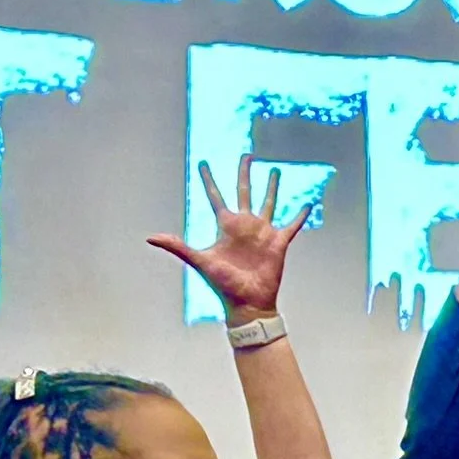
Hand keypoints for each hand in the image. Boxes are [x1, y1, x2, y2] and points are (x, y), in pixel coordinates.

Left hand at [148, 154, 309, 320]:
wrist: (247, 303)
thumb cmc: (223, 284)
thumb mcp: (199, 261)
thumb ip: (177, 246)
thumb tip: (150, 238)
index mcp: (226, 226)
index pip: (215, 196)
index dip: (208, 180)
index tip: (203, 163)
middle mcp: (244, 225)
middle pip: (244, 191)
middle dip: (244, 173)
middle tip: (246, 155)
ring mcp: (263, 233)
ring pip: (268, 202)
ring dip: (272, 187)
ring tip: (275, 170)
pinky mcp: (279, 243)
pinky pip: (292, 225)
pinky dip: (300, 215)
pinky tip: (308, 203)